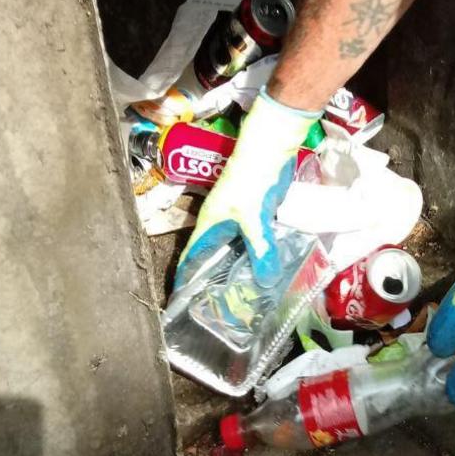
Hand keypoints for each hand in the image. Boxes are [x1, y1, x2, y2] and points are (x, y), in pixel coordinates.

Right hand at [177, 89, 319, 287]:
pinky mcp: (257, 212)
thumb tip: (266, 283)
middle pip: (213, 257)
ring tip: (245, 296)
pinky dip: (257, 254)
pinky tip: (267, 269)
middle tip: (219, 310)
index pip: (191, 258)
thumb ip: (261, 250)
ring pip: (235, 249)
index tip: (182, 304)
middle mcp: (220, 223)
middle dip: (214, 280)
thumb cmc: (254, 179)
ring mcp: (239, 217)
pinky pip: (253, 239)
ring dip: (238, 268)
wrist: (271, 145)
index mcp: (209, 224)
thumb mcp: (255, 218)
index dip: (185, 280)